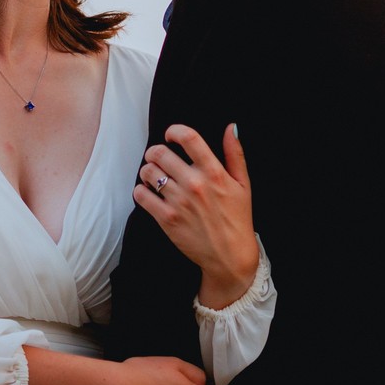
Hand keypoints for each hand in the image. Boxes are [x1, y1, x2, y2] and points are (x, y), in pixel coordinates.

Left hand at [133, 123, 257, 308]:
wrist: (230, 256)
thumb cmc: (238, 218)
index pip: (188, 138)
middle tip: (158, 157)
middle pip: (160, 153)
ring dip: (147, 170)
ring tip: (153, 175)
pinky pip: (141, 196)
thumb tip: (231, 127)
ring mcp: (179, 202)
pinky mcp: (166, 220)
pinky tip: (148, 192)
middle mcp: (195, 184)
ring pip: (148, 172)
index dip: (174, 130)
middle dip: (155, 151)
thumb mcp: (243, 184)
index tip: (171, 135)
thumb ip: (235, 153)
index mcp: (214, 172)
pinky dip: (140, 190)